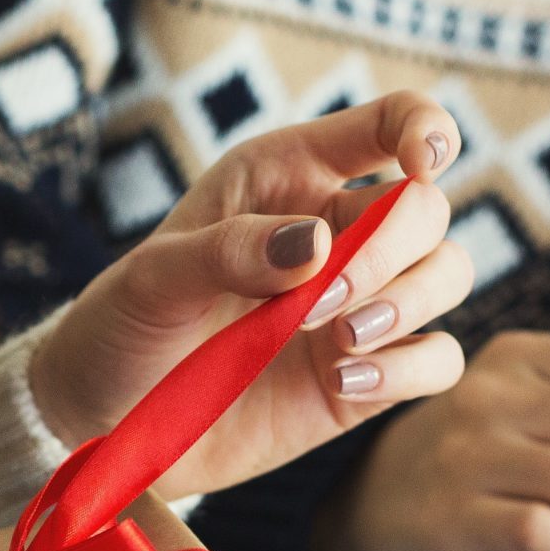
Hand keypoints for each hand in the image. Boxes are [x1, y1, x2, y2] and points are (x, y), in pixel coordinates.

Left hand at [29, 91, 470, 499]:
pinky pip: (436, 359)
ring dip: (410, 303)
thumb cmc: (121, 329)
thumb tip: (317, 244)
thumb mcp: (152, 280)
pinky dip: (409, 368)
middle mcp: (336, 234)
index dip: (423, 127)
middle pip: (426, 210)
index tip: (424, 160)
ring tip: (340, 343)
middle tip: (316, 303)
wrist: (103, 426)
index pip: (386, 125)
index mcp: (288, 179)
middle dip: (391, 250)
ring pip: (447, 274)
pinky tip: (345, 382)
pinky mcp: (362, 377)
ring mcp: (355, 308)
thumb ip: (228, 250)